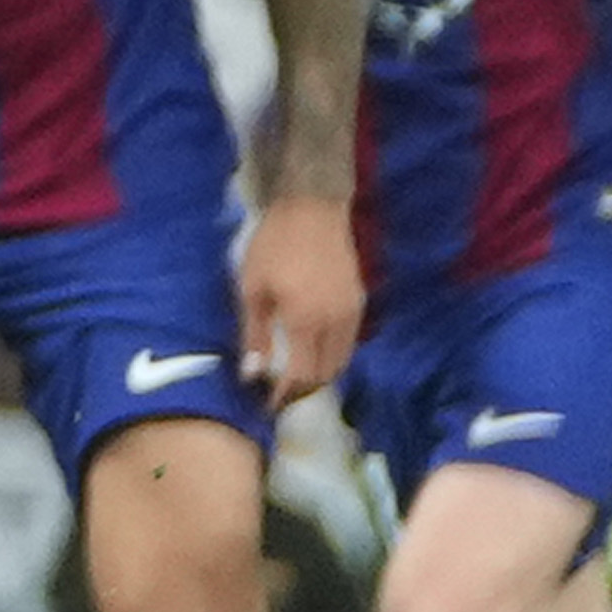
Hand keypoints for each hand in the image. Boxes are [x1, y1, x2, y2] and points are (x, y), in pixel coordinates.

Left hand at [235, 191, 360, 402]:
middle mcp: (335, 323)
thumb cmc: (273, 245)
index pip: (301, 375)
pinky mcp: (359, 301)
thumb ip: (254, 334)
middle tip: (281, 391)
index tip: (269, 404)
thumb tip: (252, 373)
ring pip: (342, 359)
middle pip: (325, 373)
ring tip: (296, 373)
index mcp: (305, 321)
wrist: (311, 208)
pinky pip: (349, 341)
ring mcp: (352, 313)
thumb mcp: (252, 288)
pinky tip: (313, 347)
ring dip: (321, 373)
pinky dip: (333, 353)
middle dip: (304, 389)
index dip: (285, 394)